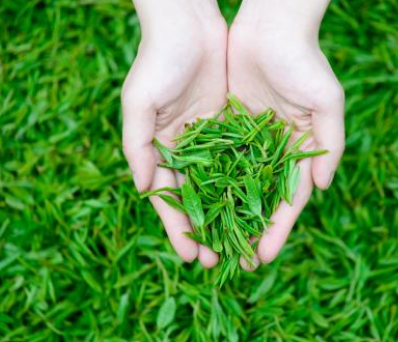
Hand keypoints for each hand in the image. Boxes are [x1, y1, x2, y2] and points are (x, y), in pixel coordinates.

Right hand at [122, 0, 226, 266]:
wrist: (189, 24)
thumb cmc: (158, 60)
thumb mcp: (140, 103)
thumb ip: (138, 146)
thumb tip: (144, 189)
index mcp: (159, 149)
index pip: (169, 198)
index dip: (179, 229)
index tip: (192, 257)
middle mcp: (184, 149)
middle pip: (197, 198)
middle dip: (207, 230)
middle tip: (219, 262)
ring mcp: (210, 139)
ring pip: (222, 184)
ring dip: (231, 214)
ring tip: (243, 244)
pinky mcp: (232, 124)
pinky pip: (242, 158)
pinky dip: (249, 182)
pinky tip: (259, 205)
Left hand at [228, 0, 344, 266]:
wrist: (271, 25)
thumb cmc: (305, 61)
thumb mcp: (327, 102)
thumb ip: (330, 146)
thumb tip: (323, 188)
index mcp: (298, 152)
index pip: (287, 200)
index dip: (277, 230)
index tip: (263, 257)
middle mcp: (271, 152)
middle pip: (258, 200)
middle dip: (247, 231)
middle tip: (235, 264)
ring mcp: (247, 141)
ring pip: (233, 186)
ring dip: (223, 216)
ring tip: (210, 245)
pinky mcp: (224, 125)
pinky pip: (213, 159)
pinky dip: (204, 183)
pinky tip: (194, 206)